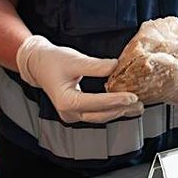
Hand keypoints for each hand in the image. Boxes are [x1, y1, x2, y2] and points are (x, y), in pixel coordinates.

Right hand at [15, 35, 141, 123]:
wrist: (38, 64)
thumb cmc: (52, 61)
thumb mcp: (75, 60)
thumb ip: (96, 66)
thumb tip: (116, 66)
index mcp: (66, 101)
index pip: (96, 103)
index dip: (115, 100)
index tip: (131, 96)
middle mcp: (68, 112)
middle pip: (100, 114)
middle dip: (121, 109)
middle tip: (139, 104)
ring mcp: (72, 114)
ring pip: (99, 117)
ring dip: (118, 111)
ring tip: (136, 107)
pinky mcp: (76, 112)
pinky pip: (96, 113)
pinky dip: (110, 109)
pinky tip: (123, 105)